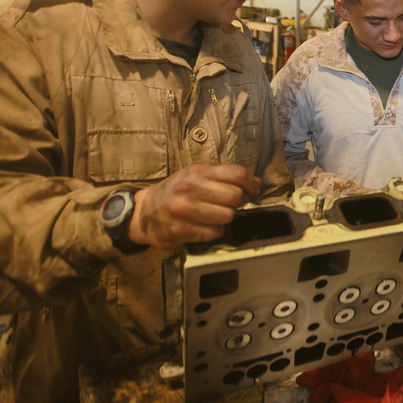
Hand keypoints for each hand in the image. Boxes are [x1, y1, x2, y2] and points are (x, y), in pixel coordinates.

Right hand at [128, 163, 260, 250]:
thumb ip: (226, 176)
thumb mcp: (197, 175)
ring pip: (227, 216)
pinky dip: (214, 231)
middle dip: (237, 203)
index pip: (238, 174)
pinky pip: (214, 232)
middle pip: (235, 197)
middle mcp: (190, 188)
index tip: (252, 191)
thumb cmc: (176, 192)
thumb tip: (257, 183)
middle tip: (228, 204)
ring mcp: (184, 209)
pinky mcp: (181, 230)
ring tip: (213, 215)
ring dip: (225, 218)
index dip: (251, 184)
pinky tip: (204, 226)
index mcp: (198, 171)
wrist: (144, 212)